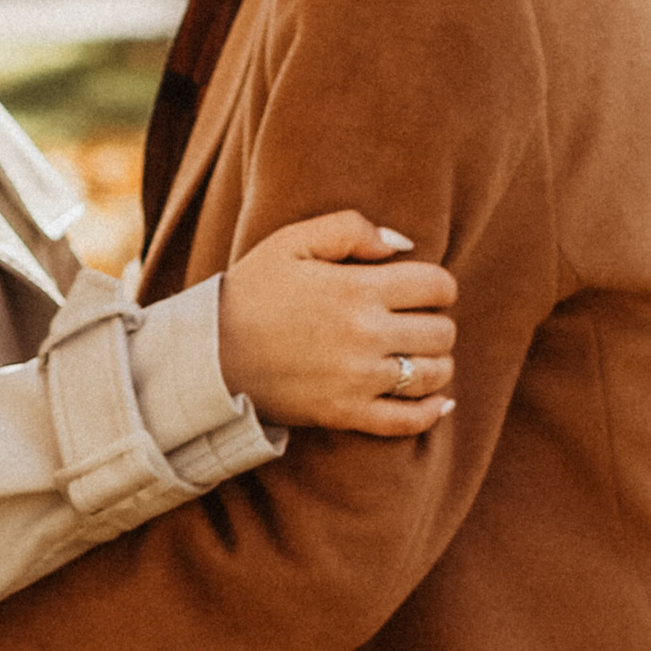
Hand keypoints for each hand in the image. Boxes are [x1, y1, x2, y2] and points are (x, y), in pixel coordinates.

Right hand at [215, 213, 457, 436]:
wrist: (210, 354)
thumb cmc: (252, 292)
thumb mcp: (292, 241)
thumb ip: (351, 229)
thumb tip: (404, 245)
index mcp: (357, 289)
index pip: (437, 286)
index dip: (439, 285)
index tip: (423, 290)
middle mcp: (365, 335)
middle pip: (441, 331)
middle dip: (436, 322)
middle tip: (415, 321)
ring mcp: (358, 380)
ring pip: (433, 374)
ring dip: (436, 362)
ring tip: (418, 354)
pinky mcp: (345, 414)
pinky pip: (408, 421)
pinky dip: (431, 412)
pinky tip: (438, 400)